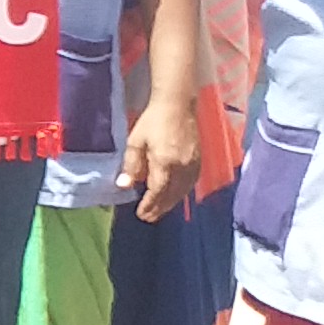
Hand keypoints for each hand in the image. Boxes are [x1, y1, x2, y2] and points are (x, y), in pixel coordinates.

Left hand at [122, 92, 200, 223]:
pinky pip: (191, 183)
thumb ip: (131, 165)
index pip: (157, 191)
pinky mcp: (199, 160)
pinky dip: (181, 193)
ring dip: (171, 203)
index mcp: (165, 163)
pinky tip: (174, 196)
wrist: (177, 105)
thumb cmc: (152, 122)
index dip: (149, 205)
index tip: (141, 214)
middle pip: (172, 195)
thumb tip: (124, 186)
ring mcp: (193, 164)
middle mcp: (182, 167)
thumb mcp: (135, 142)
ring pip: (183, 191)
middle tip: (148, 218)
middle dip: (160, 208)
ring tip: (159, 211)